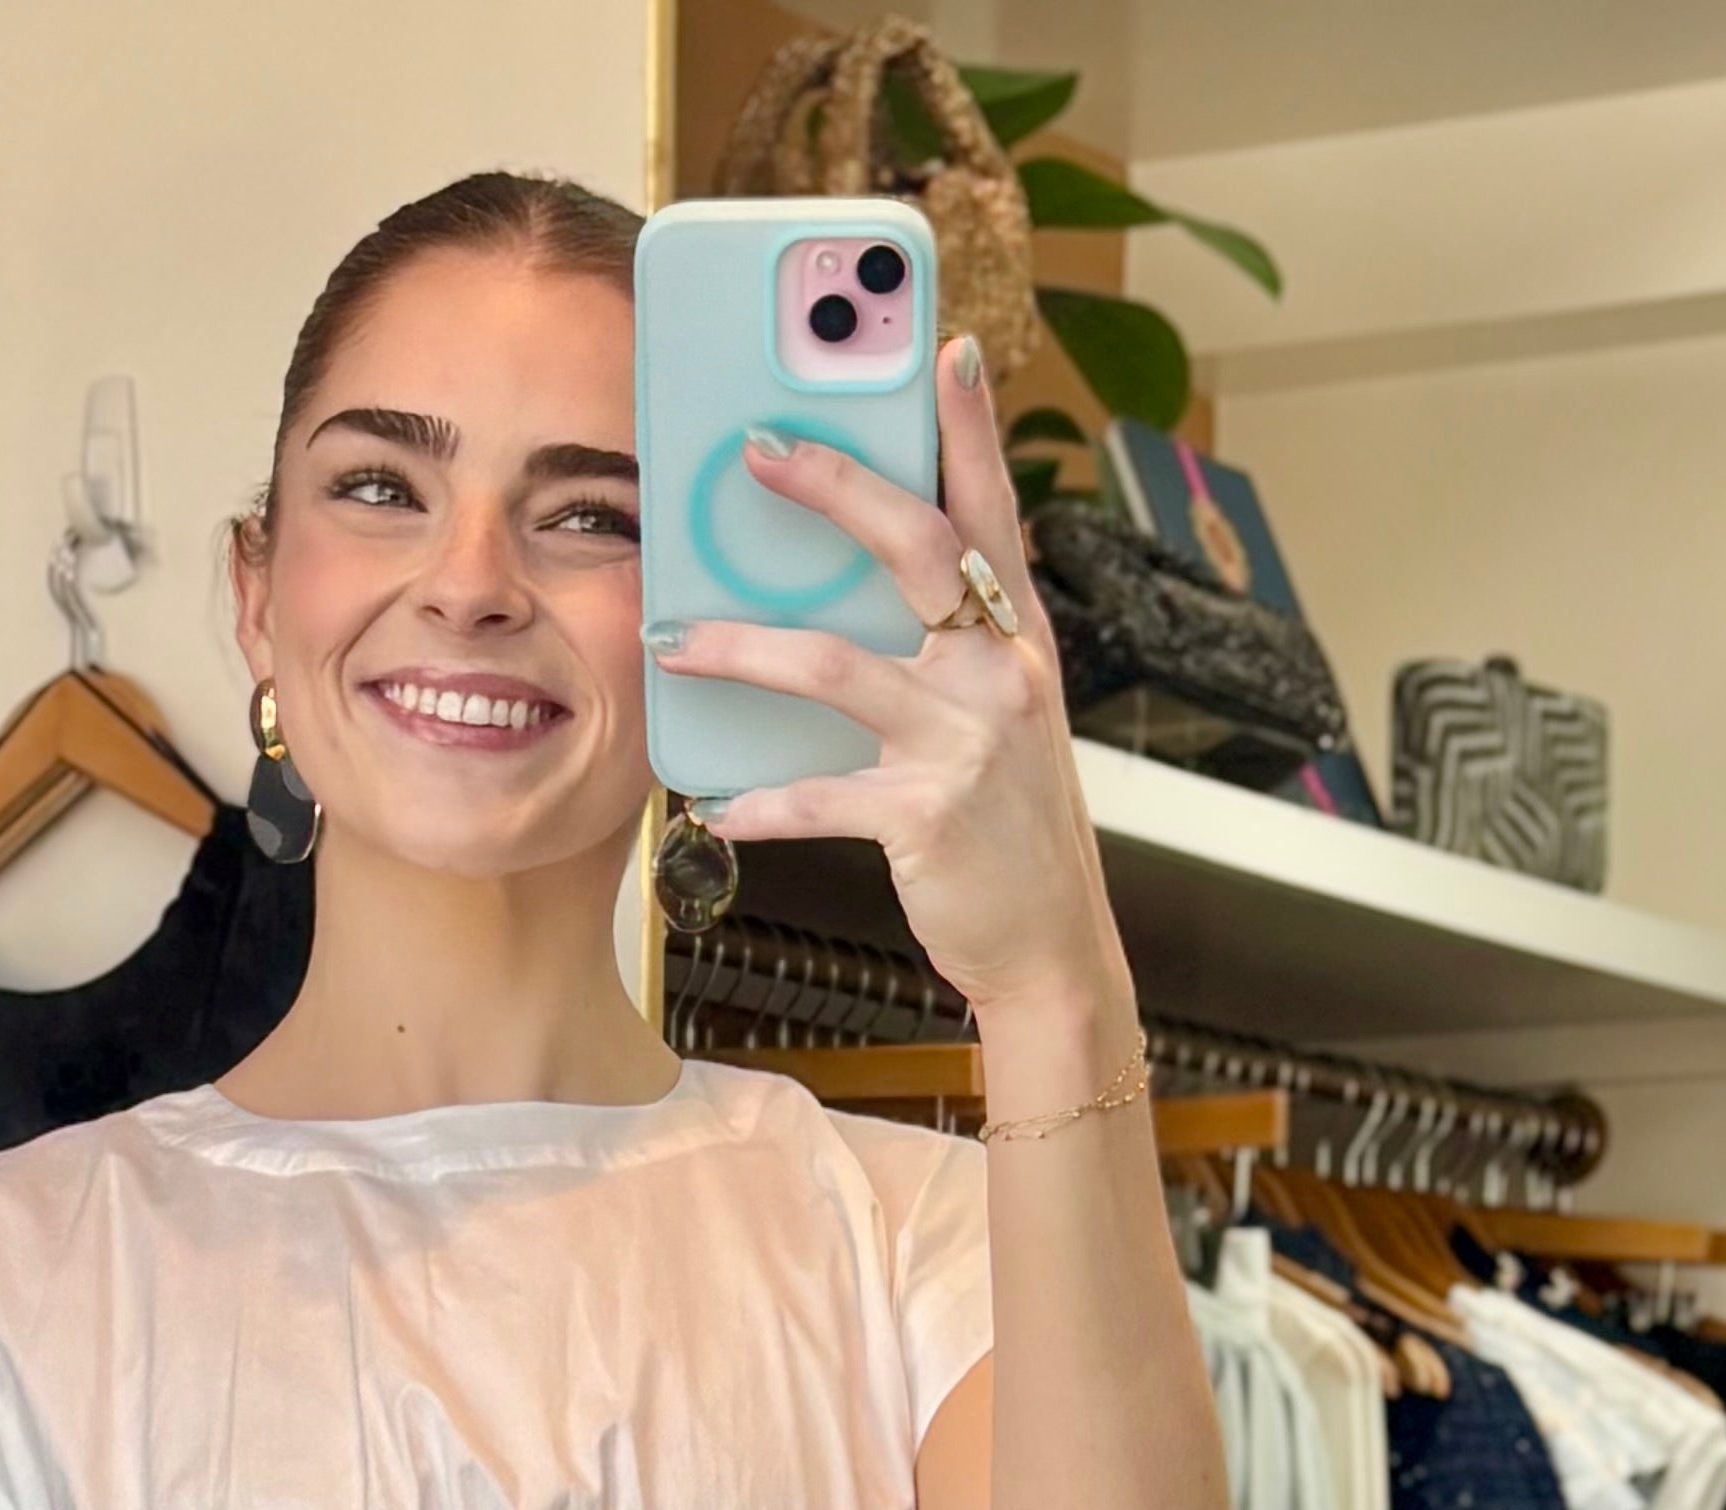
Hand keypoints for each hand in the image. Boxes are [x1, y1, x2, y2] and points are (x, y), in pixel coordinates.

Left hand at [659, 332, 1133, 1071]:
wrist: (1051, 948)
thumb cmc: (1007, 824)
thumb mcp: (998, 716)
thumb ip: (946, 644)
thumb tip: (848, 585)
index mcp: (1020, 635)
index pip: (992, 506)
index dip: (972, 424)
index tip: (945, 344)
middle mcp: (1002, 670)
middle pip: (913, 545)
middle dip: (832, 485)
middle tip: (754, 448)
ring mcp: (967, 740)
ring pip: (835, 666)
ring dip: (741, 647)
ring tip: (674, 636)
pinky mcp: (926, 816)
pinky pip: (820, 796)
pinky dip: (760, 804)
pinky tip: (712, 806)